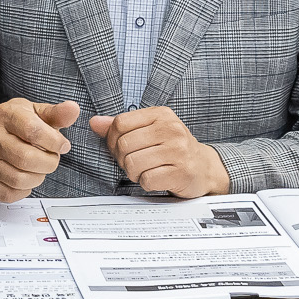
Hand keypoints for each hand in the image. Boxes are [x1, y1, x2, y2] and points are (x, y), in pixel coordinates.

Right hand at [0, 98, 78, 201]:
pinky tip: (25, 178)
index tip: (63, 145)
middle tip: (52, 159)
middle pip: (26, 158)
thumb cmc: (13, 126)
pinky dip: (24, 190)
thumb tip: (73, 109)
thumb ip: (56, 113)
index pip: (33, 130)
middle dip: (48, 162)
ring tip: (39, 168)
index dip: (54, 142)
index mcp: (5, 115)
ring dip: (38, 177)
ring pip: (19, 179)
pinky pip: (9, 194)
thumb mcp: (34, 113)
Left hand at [88, 106, 228, 196]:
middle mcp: (171, 129)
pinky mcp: (181, 172)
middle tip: (134, 163)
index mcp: (161, 115)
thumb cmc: (172, 148)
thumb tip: (94, 122)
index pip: (120, 123)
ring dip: (133, 173)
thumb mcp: (149, 131)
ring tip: (145, 171)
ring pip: (133, 164)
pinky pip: (147, 179)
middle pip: (124, 145)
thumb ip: (121, 127)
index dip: (112, 140)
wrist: (204, 168)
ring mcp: (178, 151)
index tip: (121, 149)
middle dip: (123, 159)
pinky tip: (156, 179)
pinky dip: (146, 183)